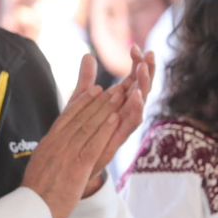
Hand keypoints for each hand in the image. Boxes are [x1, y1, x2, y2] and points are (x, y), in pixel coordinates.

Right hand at [21, 55, 125, 217]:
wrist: (32, 208)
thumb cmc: (36, 193)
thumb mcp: (40, 166)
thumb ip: (49, 154)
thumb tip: (53, 150)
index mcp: (48, 144)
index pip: (67, 117)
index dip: (83, 102)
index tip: (95, 90)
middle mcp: (57, 144)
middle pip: (81, 118)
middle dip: (99, 101)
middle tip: (115, 87)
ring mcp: (67, 154)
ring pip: (89, 126)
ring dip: (106, 109)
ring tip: (120, 95)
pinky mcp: (77, 166)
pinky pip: (94, 143)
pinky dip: (105, 129)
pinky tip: (115, 118)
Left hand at [80, 45, 154, 194]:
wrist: (69, 169)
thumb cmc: (77, 136)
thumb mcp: (79, 103)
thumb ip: (85, 81)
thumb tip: (88, 56)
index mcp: (116, 105)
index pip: (132, 80)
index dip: (136, 64)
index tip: (136, 48)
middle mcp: (122, 116)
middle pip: (141, 90)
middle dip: (146, 72)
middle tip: (148, 55)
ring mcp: (120, 129)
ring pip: (139, 106)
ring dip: (142, 88)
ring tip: (142, 71)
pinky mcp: (115, 141)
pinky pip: (130, 125)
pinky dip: (134, 110)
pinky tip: (135, 97)